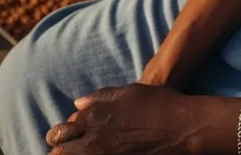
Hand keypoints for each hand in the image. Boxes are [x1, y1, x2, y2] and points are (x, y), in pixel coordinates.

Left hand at [45, 84, 228, 154]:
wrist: (181, 128)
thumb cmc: (158, 105)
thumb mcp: (129, 92)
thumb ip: (101, 97)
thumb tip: (78, 104)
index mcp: (94, 117)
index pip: (61, 130)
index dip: (65, 132)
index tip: (71, 134)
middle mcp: (93, 140)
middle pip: (59, 151)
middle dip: (61, 149)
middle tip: (70, 148)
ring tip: (82, 152)